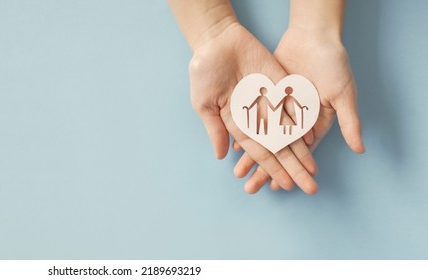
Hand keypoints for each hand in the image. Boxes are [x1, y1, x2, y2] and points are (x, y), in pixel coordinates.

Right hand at [190, 21, 317, 193]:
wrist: (217, 41)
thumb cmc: (204, 72)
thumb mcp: (204, 104)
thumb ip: (215, 129)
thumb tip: (222, 156)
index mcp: (238, 123)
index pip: (259, 151)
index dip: (272, 168)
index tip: (285, 185)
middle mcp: (257, 117)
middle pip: (279, 147)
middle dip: (293, 167)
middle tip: (309, 187)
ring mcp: (270, 101)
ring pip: (290, 132)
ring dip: (302, 151)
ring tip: (314, 170)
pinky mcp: (281, 85)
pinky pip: (295, 106)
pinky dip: (304, 122)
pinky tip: (313, 139)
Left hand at [233, 26, 364, 190]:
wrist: (312, 36)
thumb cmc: (333, 64)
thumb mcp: (343, 93)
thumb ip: (349, 121)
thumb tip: (360, 149)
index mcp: (312, 123)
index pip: (297, 154)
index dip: (289, 170)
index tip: (279, 188)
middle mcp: (292, 120)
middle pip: (276, 151)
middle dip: (264, 170)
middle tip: (251, 189)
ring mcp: (277, 109)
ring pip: (261, 138)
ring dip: (251, 156)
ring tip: (238, 173)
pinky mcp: (265, 96)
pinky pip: (251, 119)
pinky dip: (243, 131)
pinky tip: (233, 147)